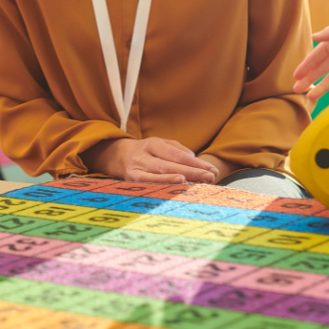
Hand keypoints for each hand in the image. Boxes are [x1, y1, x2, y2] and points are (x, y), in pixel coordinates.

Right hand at [83, 138, 218, 183]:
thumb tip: (194, 159)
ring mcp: (136, 166)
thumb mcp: (161, 145)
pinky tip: (175, 185)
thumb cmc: (146, 153)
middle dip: (193, 171)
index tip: (212, 169)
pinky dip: (162, 183)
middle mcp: (145, 153)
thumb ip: (178, 150)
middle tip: (210, 177)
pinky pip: (148, 182)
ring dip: (179, 177)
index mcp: (154, 143)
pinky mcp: (131, 179)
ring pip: (160, 171)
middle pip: (171, 163)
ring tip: (196, 181)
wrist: (116, 156)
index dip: (196, 162)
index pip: (178, 154)